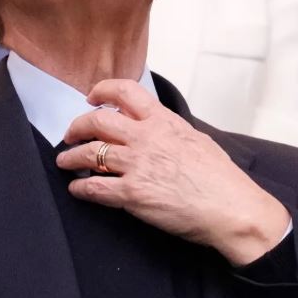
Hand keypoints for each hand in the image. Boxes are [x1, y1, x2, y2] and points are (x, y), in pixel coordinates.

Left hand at [55, 79, 291, 265]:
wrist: (231, 207)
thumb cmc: (221, 178)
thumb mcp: (197, 139)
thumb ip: (171, 130)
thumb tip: (158, 127)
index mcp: (164, 122)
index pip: (126, 92)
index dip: (102, 90)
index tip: (92, 97)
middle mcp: (147, 138)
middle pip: (97, 121)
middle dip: (77, 127)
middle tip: (71, 135)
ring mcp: (137, 165)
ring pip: (89, 153)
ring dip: (71, 157)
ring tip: (65, 162)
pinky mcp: (132, 193)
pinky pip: (93, 188)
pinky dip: (80, 188)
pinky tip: (78, 189)